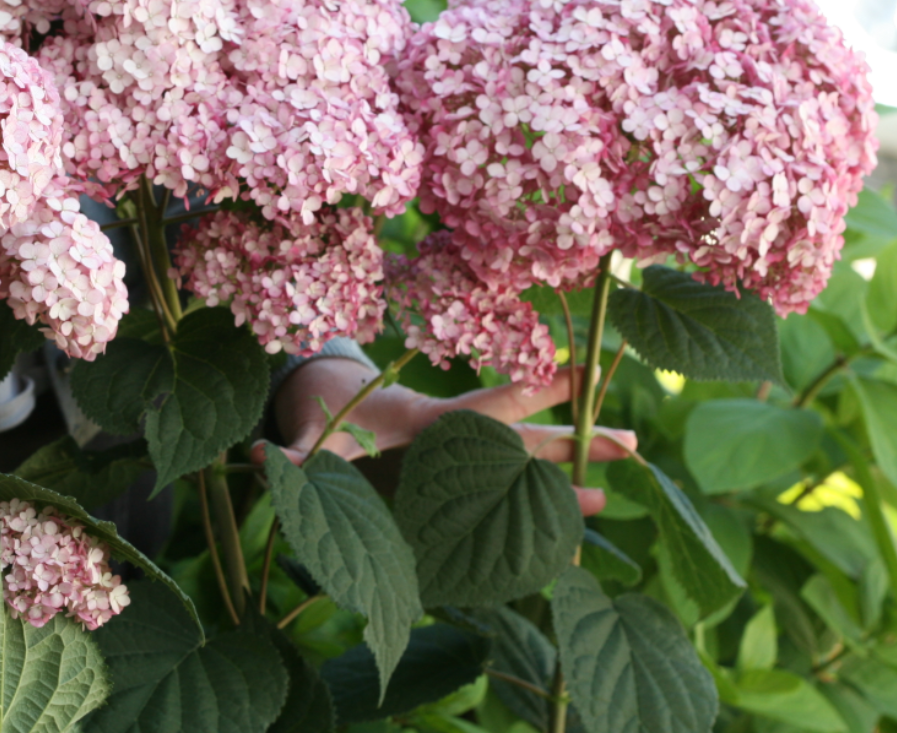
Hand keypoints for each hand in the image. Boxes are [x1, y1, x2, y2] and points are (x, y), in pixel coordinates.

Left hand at [253, 357, 637, 514]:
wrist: (328, 409)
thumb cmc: (322, 419)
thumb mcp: (306, 437)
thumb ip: (288, 453)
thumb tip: (260, 453)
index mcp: (428, 426)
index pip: (487, 410)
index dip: (530, 391)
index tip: (581, 369)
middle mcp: (455, 443)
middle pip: (525, 441)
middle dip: (576, 440)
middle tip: (637, 442)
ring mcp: (458, 465)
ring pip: (523, 469)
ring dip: (567, 479)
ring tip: (617, 492)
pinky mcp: (454, 488)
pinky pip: (502, 500)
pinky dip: (535, 510)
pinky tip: (570, 527)